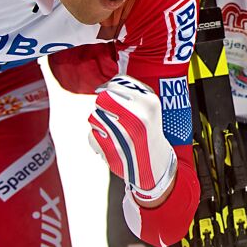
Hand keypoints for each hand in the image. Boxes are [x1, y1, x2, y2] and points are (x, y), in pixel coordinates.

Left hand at [89, 75, 176, 205]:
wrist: (154, 162)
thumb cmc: (148, 128)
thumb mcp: (149, 106)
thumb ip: (130, 92)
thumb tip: (101, 87)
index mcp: (149, 102)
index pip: (115, 85)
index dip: (109, 89)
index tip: (110, 94)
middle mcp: (138, 117)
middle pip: (102, 99)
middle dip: (103, 104)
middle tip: (110, 111)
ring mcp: (124, 135)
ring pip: (94, 117)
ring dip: (99, 121)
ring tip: (114, 128)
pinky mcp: (112, 151)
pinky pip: (92, 135)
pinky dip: (97, 138)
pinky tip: (111, 141)